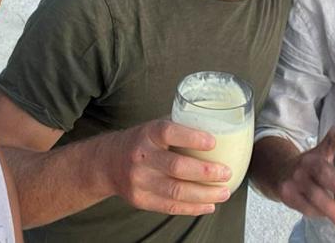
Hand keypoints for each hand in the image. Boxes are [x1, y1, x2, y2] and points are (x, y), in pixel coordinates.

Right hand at [100, 119, 231, 215]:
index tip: (213, 142)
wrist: (108, 162)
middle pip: (177, 167)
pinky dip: (193, 208)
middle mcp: (141, 156)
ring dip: (205, 194)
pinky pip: (170, 207)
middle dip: (206, 172)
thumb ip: (181, 128)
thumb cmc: (143, 142)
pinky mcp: (140, 199)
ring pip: (176, 192)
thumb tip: (221, 131)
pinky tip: (208, 205)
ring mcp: (139, 180)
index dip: (192, 138)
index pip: (169, 132)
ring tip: (224, 192)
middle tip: (226, 172)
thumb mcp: (156, 126)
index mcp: (148, 133)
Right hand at [269, 125, 334, 232]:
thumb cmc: (314, 167)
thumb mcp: (328, 157)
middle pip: (324, 172)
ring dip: (333, 211)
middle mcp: (308, 160)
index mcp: (323, 149)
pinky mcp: (288, 194)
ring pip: (316, 195)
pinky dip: (321, 215)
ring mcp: (296, 177)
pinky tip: (332, 218)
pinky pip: (308, 208)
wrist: (279, 172)